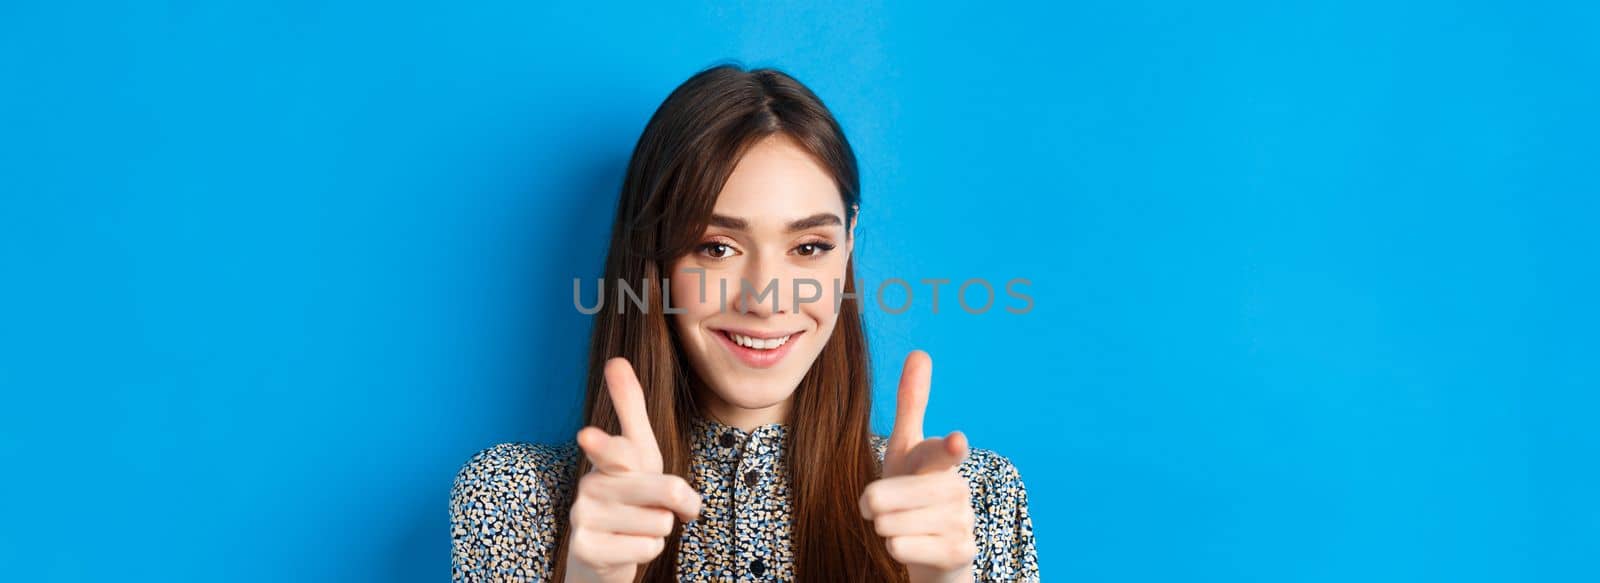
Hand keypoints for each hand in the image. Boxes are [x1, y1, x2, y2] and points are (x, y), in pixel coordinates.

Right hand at [564, 358, 702, 582]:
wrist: (603, 552)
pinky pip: (648, 548)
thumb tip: (615, 359)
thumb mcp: (638, 451)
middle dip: (676, 503)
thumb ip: (630, 408)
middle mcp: (589, 485)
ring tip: (636, 527)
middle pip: (668, 490)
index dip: (604, 444)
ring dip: (658, 530)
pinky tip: (627, 547)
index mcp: (605, 458)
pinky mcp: (588, 550)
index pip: (613, 449)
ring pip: (661, 523)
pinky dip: (647, 551)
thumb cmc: (629, 495)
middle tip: (658, 506)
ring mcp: (584, 519)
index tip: (588, 436)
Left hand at [860, 350, 975, 582]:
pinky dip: (895, 549)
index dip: (946, 447)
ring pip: (888, 524)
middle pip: (883, 496)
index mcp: (941, 460)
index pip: (938, 452)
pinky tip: (912, 546)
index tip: (956, 441)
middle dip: (872, 506)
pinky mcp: (958, 553)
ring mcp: (961, 522)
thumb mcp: (908, 450)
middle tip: (884, 508)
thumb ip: (913, 404)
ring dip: (884, 528)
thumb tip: (920, 352)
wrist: (939, 552)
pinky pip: (901, 548)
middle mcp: (956, 488)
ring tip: (901, 527)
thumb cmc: (915, 494)